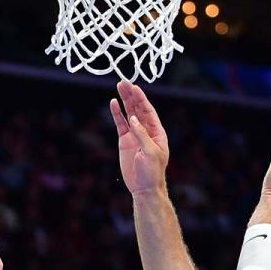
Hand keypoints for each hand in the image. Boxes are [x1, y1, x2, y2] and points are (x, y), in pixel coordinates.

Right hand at [109, 81, 168, 195]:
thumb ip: (142, 135)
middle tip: (124, 81)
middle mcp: (146, 130)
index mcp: (157, 132)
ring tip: (119, 86)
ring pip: (129, 114)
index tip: (134, 88)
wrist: (144, 188)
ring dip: (124, 100)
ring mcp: (135, 135)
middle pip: (138, 109)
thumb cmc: (152, 172)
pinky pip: (120, 124)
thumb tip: (133, 119)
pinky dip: (117, 114)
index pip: (148, 112)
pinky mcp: (125, 141)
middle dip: (132, 95)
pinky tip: (113, 103)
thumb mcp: (150, 153)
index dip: (141, 99)